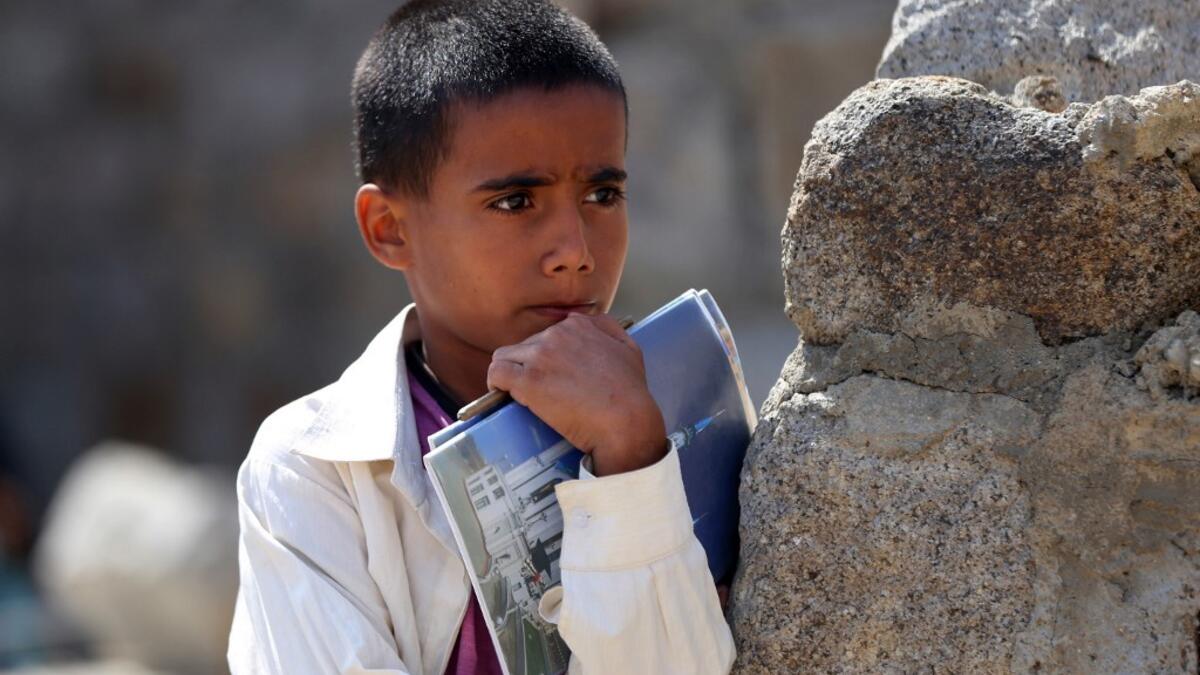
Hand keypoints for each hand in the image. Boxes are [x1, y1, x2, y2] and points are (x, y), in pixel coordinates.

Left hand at [487, 313, 667, 475]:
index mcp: (578, 325)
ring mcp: (540, 357)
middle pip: (523, 347)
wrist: (625, 421)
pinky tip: (502, 396)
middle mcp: (556, 335)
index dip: (544, 357)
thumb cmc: (631, 392)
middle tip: (537, 391)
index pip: (545, 335)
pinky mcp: (528, 381)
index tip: (549, 375)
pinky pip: (496, 374)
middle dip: (527, 367)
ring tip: (514, 393)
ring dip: (507, 374)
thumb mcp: (629, 348)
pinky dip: (495, 385)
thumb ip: (608, 328)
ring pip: (503, 358)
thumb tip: (586, 322)